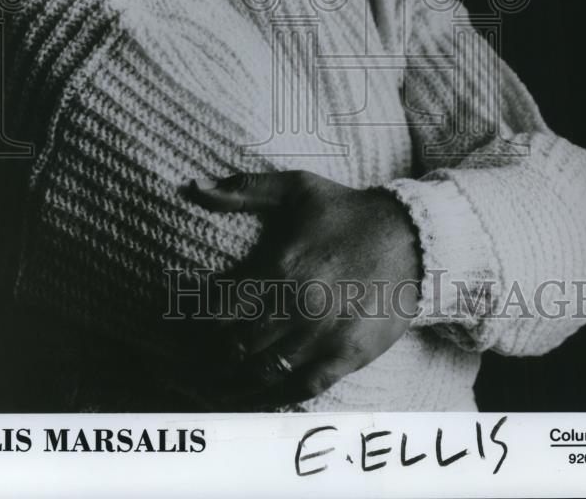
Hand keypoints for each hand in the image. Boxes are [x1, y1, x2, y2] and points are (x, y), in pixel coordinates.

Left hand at [186, 170, 420, 406]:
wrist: (412, 238)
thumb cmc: (346, 212)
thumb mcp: (296, 187)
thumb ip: (243, 189)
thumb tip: (194, 186)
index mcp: (279, 264)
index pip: (218, 308)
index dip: (191, 324)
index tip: (174, 330)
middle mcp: (298, 304)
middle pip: (235, 347)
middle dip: (203, 360)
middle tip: (181, 366)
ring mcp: (324, 334)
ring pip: (263, 373)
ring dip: (229, 385)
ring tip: (205, 389)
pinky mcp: (347, 356)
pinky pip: (301, 388)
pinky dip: (271, 399)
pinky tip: (252, 399)